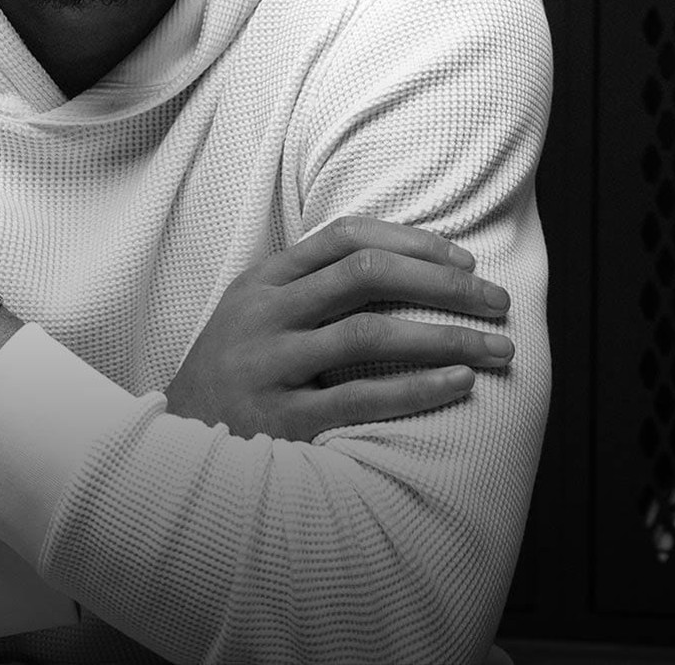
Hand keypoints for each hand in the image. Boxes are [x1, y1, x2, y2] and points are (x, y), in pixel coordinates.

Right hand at [164, 215, 513, 441]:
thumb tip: (404, 260)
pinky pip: (360, 398)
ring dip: (446, 338)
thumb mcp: (255, 311)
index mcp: (264, 280)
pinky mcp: (281, 419)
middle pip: (365, 274)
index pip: (346, 235)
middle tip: (499, 302)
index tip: (464, 260)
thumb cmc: (235, 369)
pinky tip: (459, 384)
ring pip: (369, 333)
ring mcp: (271, 365)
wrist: (176, 439)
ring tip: (499, 349)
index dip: (412, 240)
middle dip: (444, 284)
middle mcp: (266, 314)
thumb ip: (309, 284)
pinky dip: (416, 388)